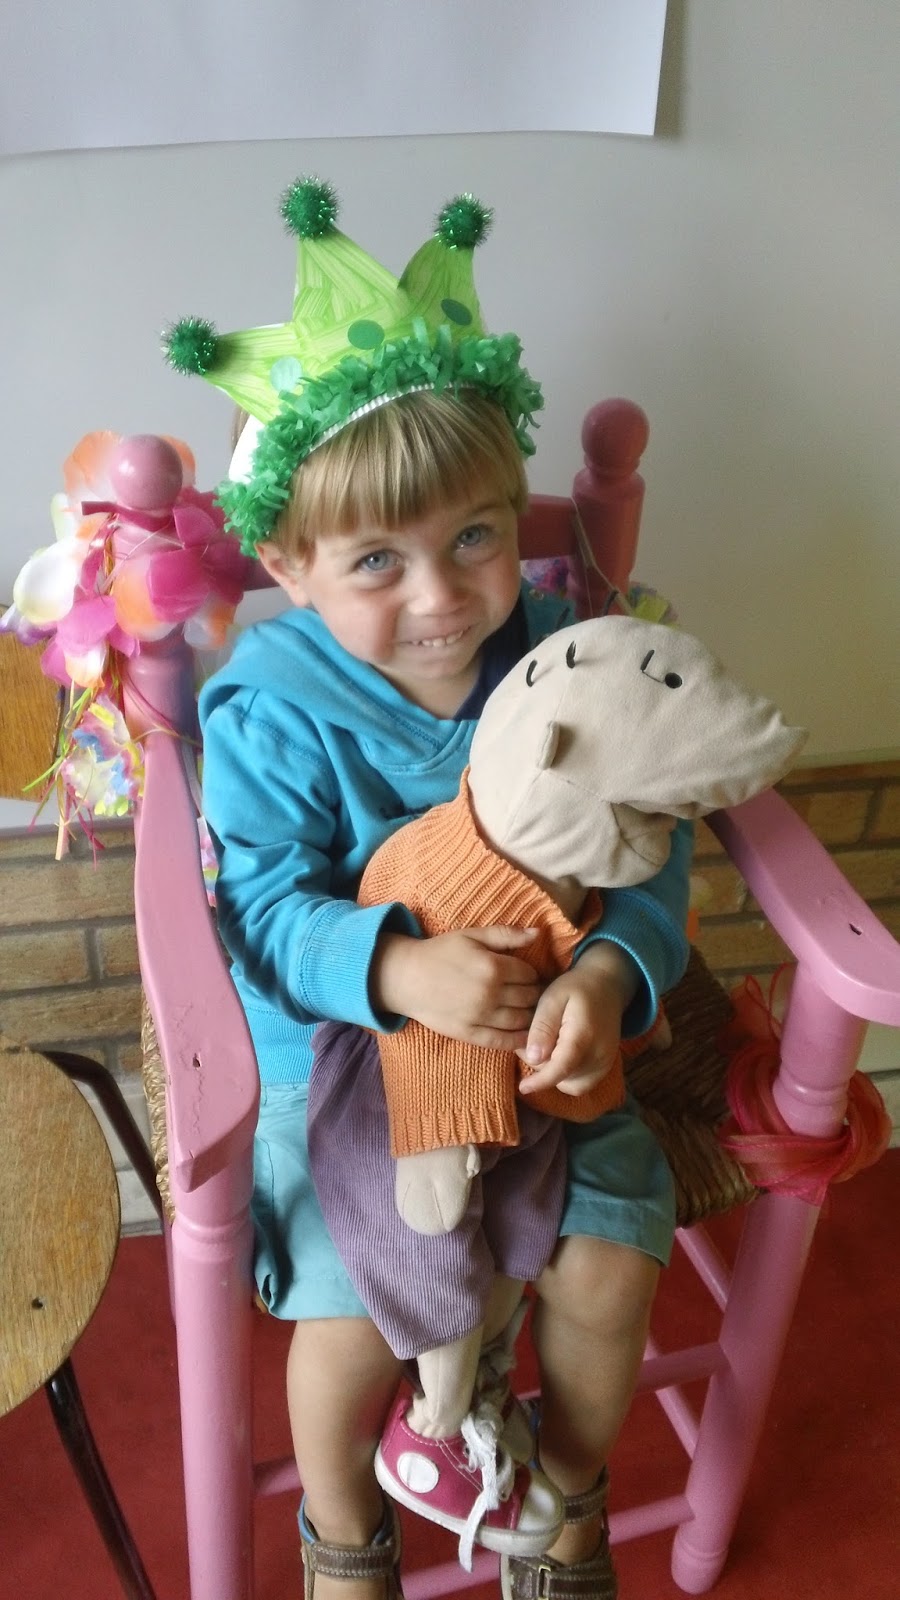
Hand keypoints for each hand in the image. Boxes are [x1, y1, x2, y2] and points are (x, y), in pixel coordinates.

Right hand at [372, 927, 540, 1049]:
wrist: (406, 978)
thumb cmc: (439, 953)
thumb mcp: (471, 936)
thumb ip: (506, 934)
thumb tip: (537, 933)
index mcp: (492, 967)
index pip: (529, 974)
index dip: (532, 974)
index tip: (528, 976)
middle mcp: (490, 993)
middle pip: (529, 998)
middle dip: (534, 994)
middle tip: (532, 993)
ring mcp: (480, 1016)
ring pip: (521, 1020)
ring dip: (530, 1016)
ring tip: (528, 1010)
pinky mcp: (469, 1034)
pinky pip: (503, 1041)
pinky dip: (518, 1039)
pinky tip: (524, 1035)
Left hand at [517, 942, 638, 1098]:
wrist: (607, 986)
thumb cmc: (576, 988)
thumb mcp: (553, 997)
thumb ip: (542, 1027)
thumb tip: (532, 1057)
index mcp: (583, 1035)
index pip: (561, 1067)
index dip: (541, 1081)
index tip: (523, 1087)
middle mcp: (599, 1054)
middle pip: (563, 1077)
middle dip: (541, 1067)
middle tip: (529, 1043)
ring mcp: (605, 1062)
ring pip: (571, 1084)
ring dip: (553, 1074)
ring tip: (545, 1048)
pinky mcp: (605, 1067)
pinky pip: (582, 1084)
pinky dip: (566, 1077)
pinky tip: (558, 1057)